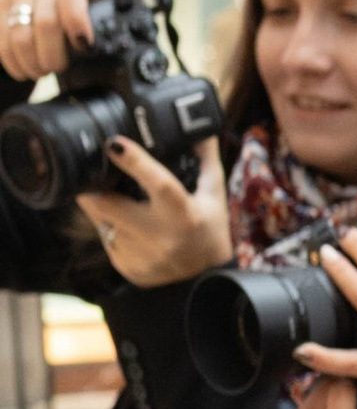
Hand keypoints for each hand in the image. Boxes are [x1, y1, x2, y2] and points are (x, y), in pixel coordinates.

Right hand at [0, 0, 163, 89]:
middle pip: (44, 19)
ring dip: (32, 59)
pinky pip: (1, 34)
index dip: (76, 18)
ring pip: (19, 31)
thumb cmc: (94, 1)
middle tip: (60, 69)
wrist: (55, 1)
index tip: (84, 45)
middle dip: (53, 52)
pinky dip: (12, 59)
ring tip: (43, 71)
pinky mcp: (1, 1)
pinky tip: (25, 68)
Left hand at [76, 134, 227, 289]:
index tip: (113, 143)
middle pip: (109, 206)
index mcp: (185, 214)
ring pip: (102, 222)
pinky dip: (111, 229)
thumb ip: (206, 160)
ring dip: (102, 208)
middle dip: (92, 188)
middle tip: (91, 174)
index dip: (134, 161)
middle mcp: (162, 237)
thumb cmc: (210, 230)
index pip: (158, 184)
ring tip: (112, 200)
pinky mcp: (129, 268)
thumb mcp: (213, 195)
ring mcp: (142, 255)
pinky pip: (107, 241)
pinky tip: (127, 229)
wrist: (205, 280)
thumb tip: (202, 128)